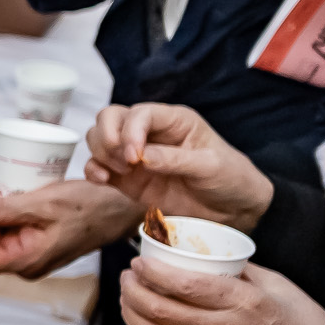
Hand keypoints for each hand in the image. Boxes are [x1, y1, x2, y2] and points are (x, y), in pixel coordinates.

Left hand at [0, 172, 138, 278]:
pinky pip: (8, 224)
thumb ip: (1, 210)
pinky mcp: (35, 236)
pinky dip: (0, 205)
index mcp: (24, 260)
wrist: (124, 207)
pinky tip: (2, 184)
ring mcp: (29, 249)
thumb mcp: (43, 203)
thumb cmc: (93, 207)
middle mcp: (23, 260)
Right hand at [85, 103, 273, 229]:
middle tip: (124, 162)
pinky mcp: (126, 179)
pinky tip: (103, 181)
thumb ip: (176, 159)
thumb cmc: (230, 179)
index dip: (130, 131)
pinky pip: (97, 166)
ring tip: (121, 172)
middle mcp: (151, 133)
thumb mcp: (211, 166)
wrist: (232, 211)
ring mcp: (135, 156)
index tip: (135, 157)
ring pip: (98, 138)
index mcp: (174, 121)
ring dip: (101, 153)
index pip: (139, 113)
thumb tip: (142, 157)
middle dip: (108, 137)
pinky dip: (92, 170)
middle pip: (110, 117)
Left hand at [118, 260, 324, 324]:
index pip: (185, 285)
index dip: (154, 272)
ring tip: (128, 298)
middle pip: (160, 310)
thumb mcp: (274, 282)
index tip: (139, 260)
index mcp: (240, 301)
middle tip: (128, 276)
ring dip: (132, 315)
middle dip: (134, 290)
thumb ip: (237, 268)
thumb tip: (203, 253)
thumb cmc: (297, 318)